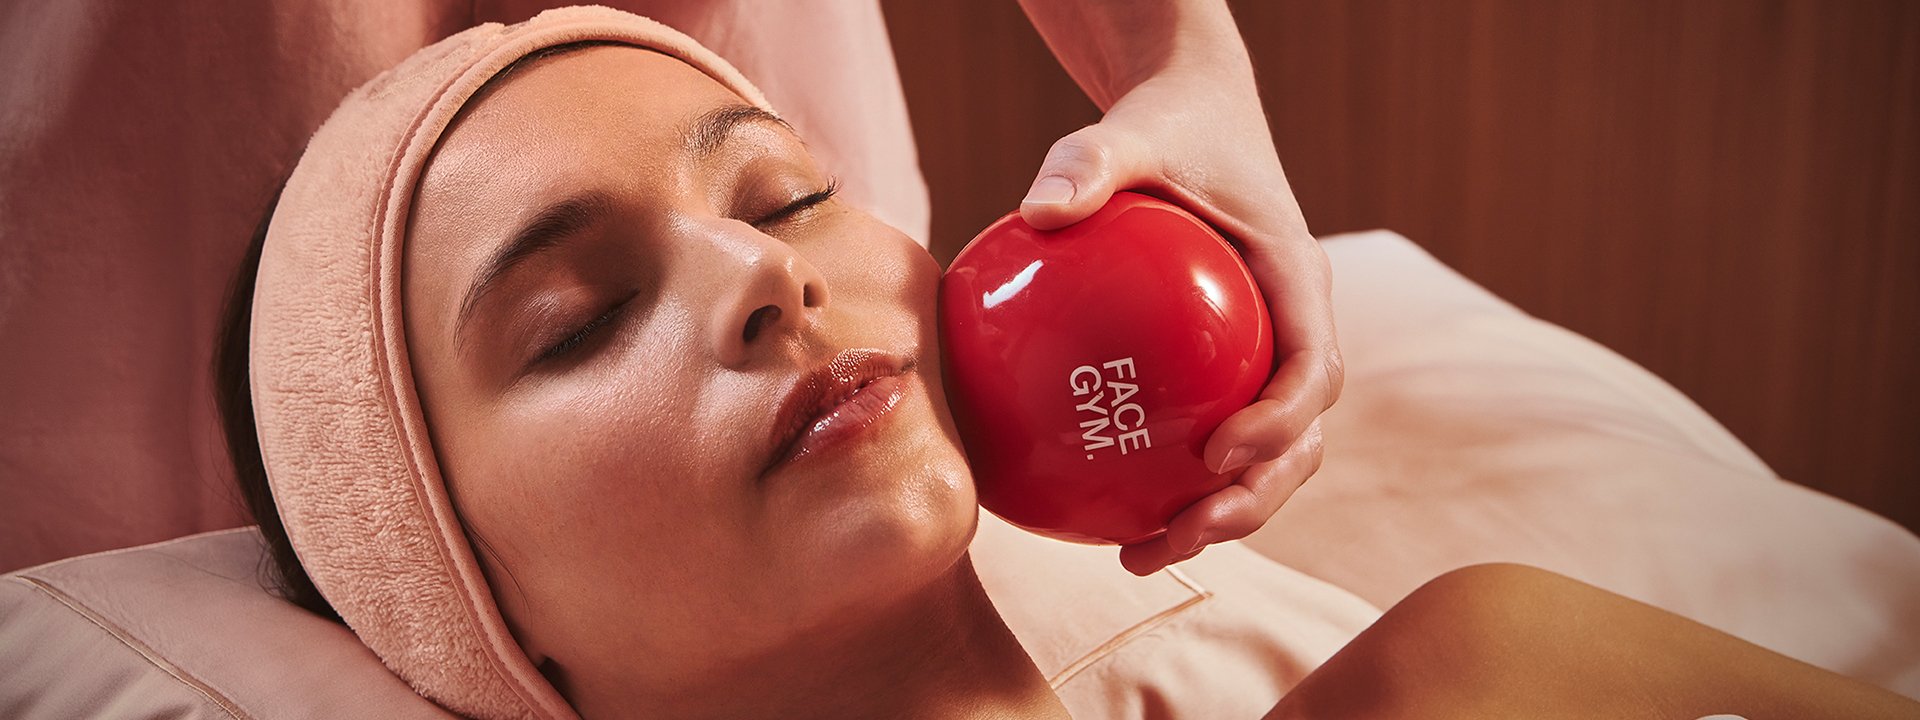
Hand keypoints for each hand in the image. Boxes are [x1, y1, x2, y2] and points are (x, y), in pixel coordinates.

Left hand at [1018, 66, 1342, 576]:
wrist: (1190, 116)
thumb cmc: (1166, 125)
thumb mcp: (1127, 130)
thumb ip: (1088, 163)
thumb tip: (1038, 212)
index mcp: (1296, 281)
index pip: (1314, 367)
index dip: (1282, 422)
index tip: (1221, 453)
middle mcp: (1292, 331)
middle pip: (1300, 439)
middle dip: (1255, 500)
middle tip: (1184, 533)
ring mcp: (1263, 359)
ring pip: (1262, 459)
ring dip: (1216, 515)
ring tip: (1140, 555)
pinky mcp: (1224, 373)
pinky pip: (1202, 436)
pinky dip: (1165, 482)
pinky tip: (1097, 515)